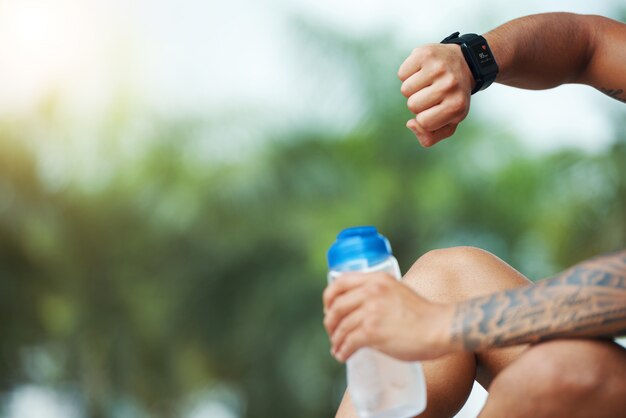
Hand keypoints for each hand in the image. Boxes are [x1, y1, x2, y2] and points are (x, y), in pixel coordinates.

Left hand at [323, 272, 456, 361]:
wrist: (440, 327)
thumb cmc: (423, 314)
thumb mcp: (398, 291)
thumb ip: (380, 293)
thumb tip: (362, 307)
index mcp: (376, 279)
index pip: (340, 282)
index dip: (329, 297)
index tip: (328, 309)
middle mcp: (371, 292)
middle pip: (337, 306)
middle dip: (330, 322)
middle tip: (332, 332)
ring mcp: (371, 312)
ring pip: (341, 327)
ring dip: (336, 340)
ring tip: (337, 348)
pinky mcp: (373, 332)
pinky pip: (349, 342)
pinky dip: (342, 350)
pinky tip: (343, 355)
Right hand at [398, 44, 473, 146]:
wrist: (465, 63)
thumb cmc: (453, 97)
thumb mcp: (449, 122)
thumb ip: (430, 137)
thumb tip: (411, 124)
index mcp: (457, 105)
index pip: (424, 122)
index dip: (424, 118)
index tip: (436, 108)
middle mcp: (450, 85)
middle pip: (412, 105)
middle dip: (418, 101)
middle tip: (432, 92)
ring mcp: (438, 67)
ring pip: (405, 90)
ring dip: (412, 88)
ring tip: (428, 81)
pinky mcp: (425, 53)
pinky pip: (402, 73)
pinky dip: (408, 74)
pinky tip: (422, 70)